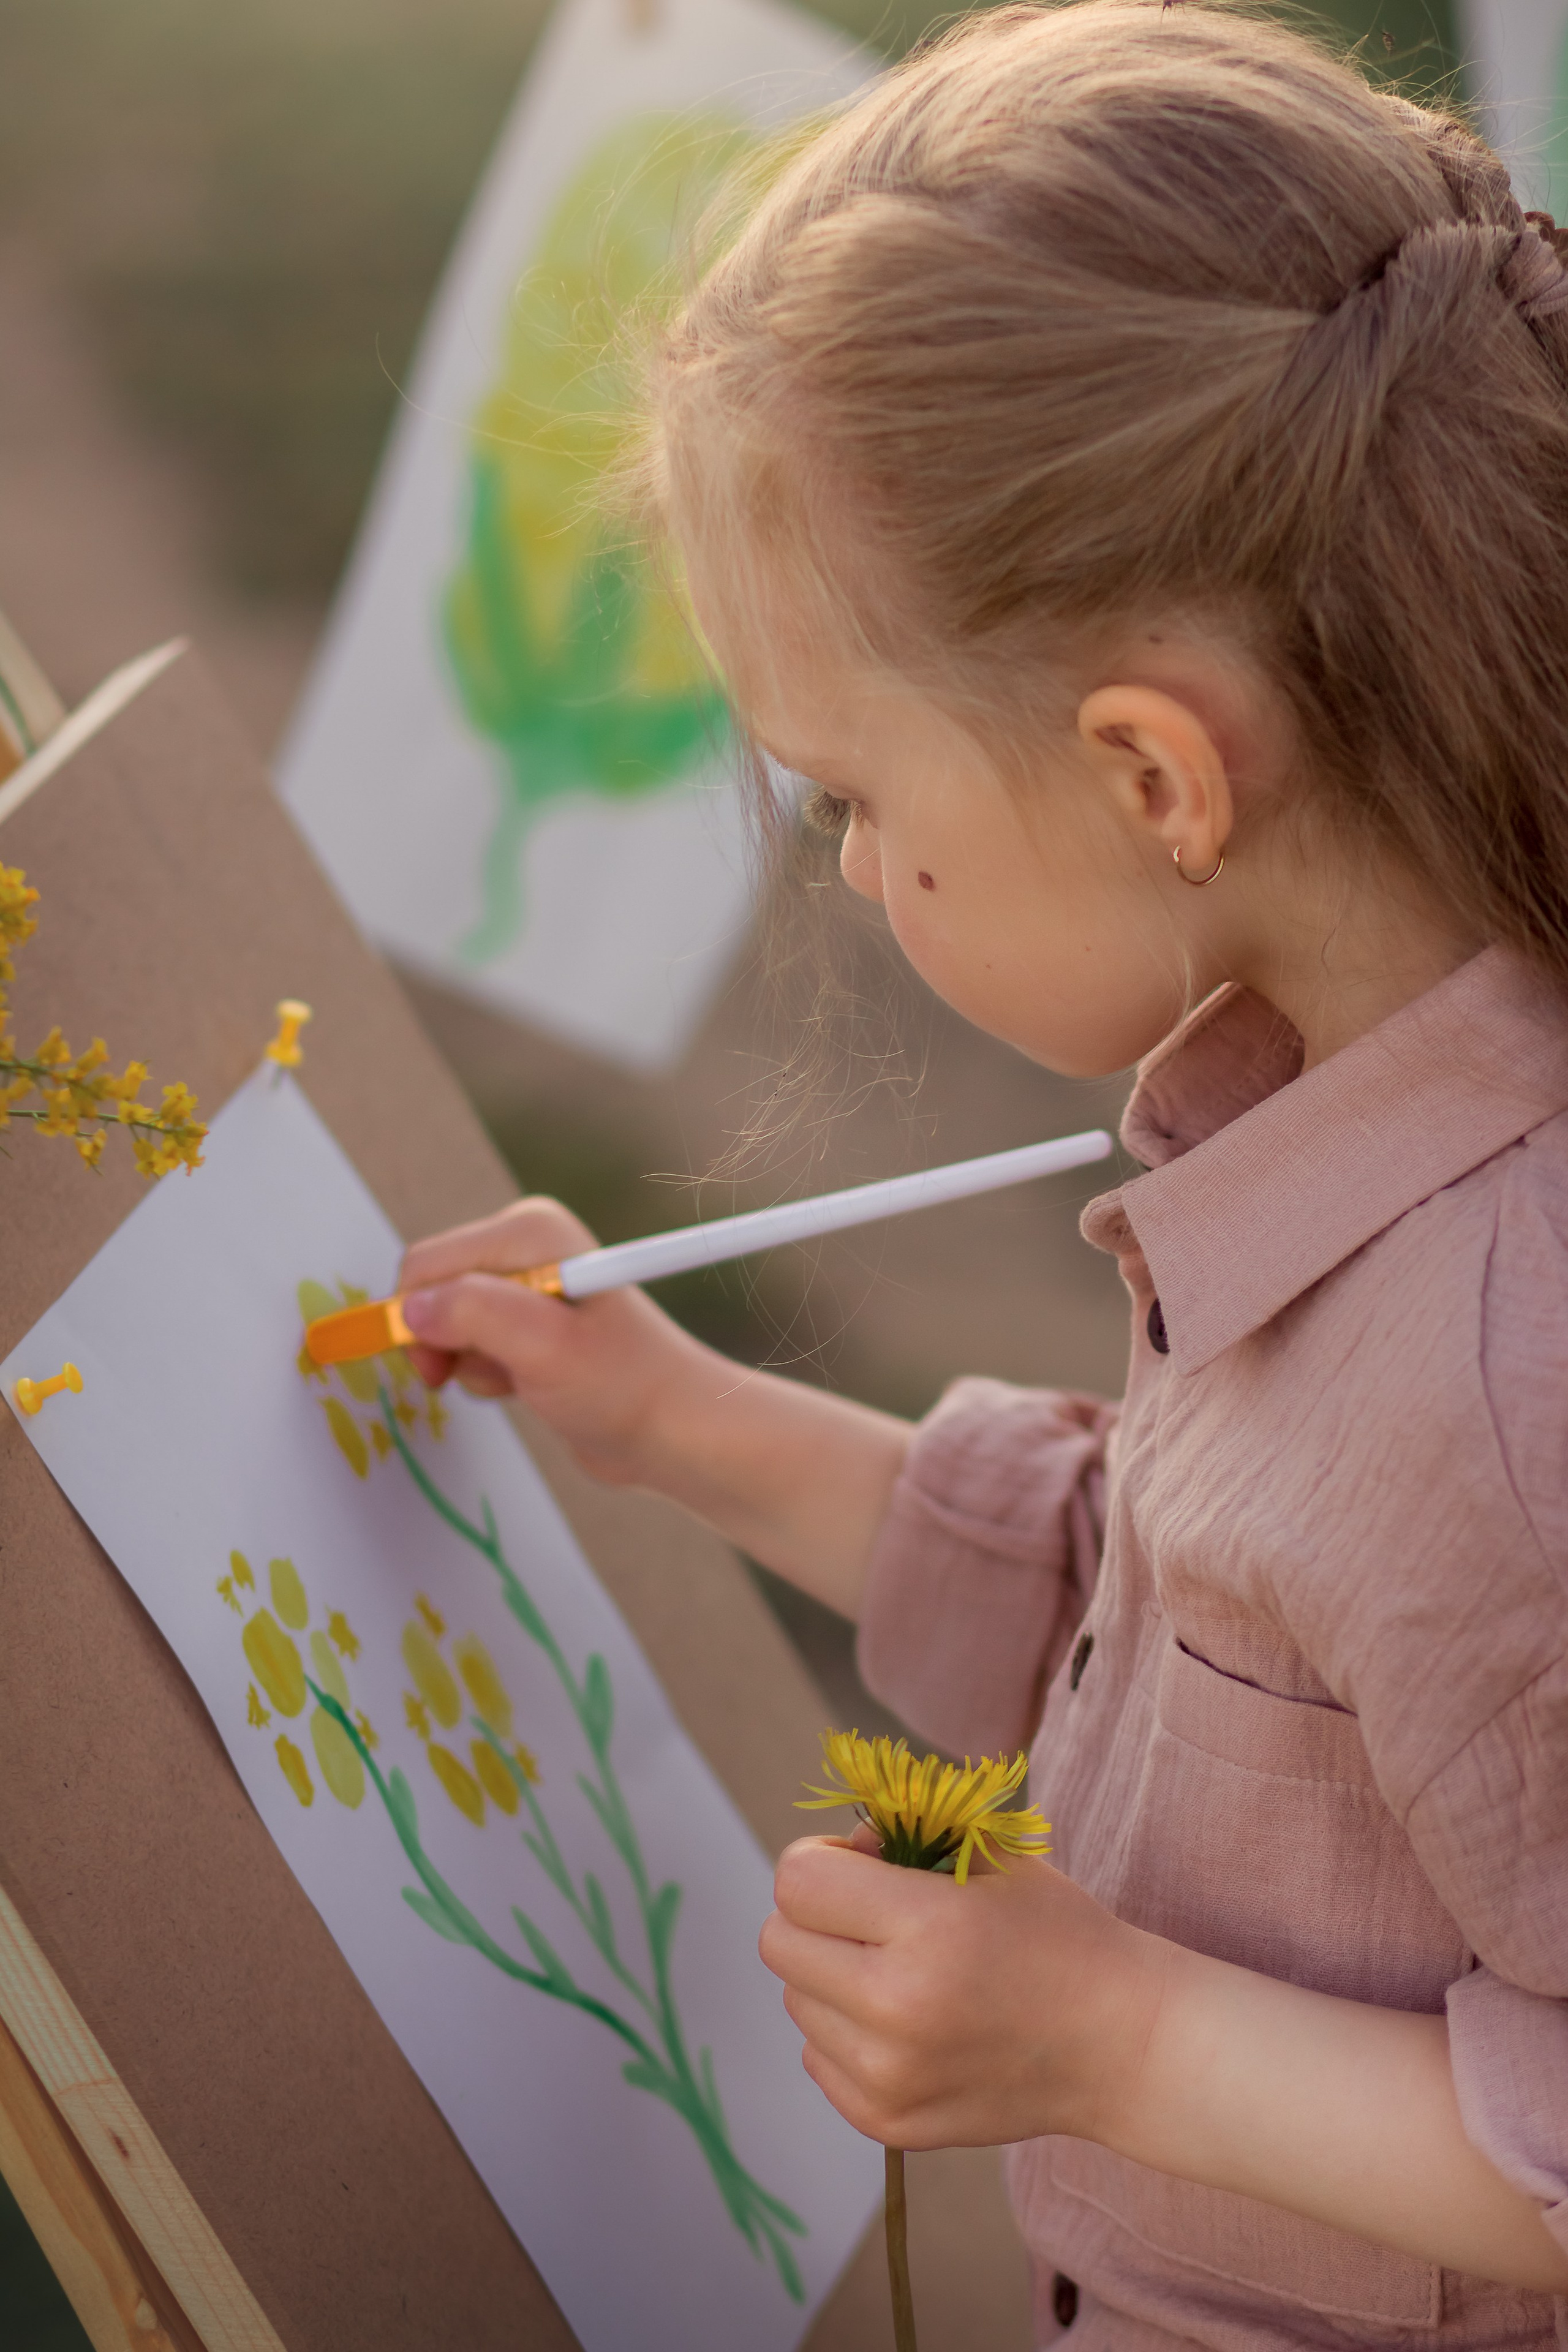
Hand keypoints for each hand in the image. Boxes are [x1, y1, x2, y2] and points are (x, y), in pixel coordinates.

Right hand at [397, 1198, 713, 1486]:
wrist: (672, 1429)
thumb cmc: (623, 1385)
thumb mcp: (544, 1347)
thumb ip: (473, 1315)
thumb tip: (410, 1308)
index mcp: (528, 1231)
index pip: (426, 1265)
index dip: (416, 1317)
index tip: (437, 1365)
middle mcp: (526, 1249)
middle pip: (431, 1290)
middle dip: (442, 1342)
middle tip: (486, 1373)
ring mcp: (527, 1288)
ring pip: (447, 1324)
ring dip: (468, 1364)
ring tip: (518, 1379)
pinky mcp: (528, 1326)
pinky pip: (472, 1347)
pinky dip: (485, 1373)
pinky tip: (524, 1386)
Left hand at [759, 1831, 1163, 2150]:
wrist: (1119, 2044)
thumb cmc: (1056, 1935)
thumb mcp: (993, 1857)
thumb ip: (904, 1836)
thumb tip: (839, 1849)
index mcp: (927, 1927)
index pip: (798, 1883)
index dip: (820, 1861)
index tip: (858, 1865)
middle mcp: (897, 2007)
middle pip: (779, 1942)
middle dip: (816, 1917)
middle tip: (873, 1918)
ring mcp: (888, 2075)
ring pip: (795, 2001)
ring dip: (831, 1978)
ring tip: (902, 1974)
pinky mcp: (886, 2122)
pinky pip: (816, 2056)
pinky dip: (845, 2033)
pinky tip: (907, 2024)